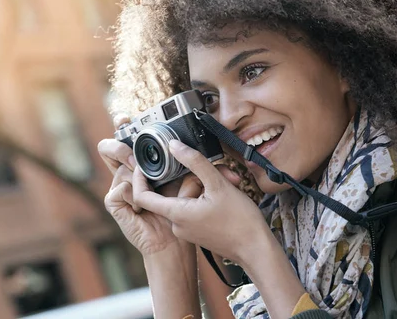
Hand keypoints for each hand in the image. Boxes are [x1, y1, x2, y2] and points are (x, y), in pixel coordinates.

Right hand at [98, 115, 199, 255]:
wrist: (172, 241)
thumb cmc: (178, 211)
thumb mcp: (188, 183)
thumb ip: (191, 166)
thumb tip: (197, 150)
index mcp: (142, 165)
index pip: (126, 140)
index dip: (122, 126)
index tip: (125, 118)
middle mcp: (126, 173)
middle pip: (108, 148)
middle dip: (118, 144)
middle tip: (132, 152)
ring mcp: (118, 188)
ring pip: (116, 168)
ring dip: (133, 173)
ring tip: (145, 180)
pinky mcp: (114, 204)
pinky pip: (118, 190)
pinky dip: (132, 194)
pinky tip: (140, 206)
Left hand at [132, 139, 270, 264]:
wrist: (256, 249)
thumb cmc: (240, 221)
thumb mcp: (217, 184)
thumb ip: (194, 162)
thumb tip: (173, 146)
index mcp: (176, 214)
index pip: (141, 197)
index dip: (139, 178)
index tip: (144, 163)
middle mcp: (177, 225)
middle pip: (173, 192)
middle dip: (193, 176)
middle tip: (217, 170)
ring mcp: (187, 230)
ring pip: (187, 198)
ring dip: (204, 186)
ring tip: (228, 182)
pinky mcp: (197, 231)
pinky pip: (194, 208)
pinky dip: (207, 197)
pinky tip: (226, 193)